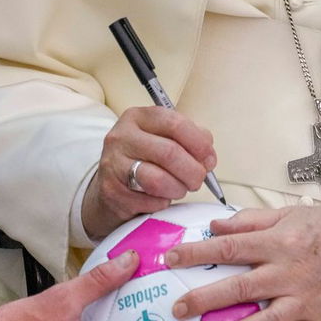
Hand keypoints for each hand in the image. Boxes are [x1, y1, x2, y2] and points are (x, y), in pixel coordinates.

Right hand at [81, 106, 216, 240]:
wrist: (112, 184)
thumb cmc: (145, 159)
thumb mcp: (164, 139)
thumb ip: (190, 140)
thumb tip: (208, 157)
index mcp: (138, 117)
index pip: (175, 124)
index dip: (199, 144)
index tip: (209, 159)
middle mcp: (121, 136)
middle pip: (169, 153)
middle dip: (193, 171)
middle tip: (198, 180)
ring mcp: (113, 164)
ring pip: (158, 180)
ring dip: (178, 189)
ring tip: (180, 189)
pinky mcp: (111, 191)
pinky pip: (149, 200)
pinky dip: (162, 202)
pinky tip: (160, 198)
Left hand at [165, 205, 320, 320]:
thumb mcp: (288, 213)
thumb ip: (250, 220)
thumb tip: (215, 225)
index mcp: (279, 241)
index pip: (231, 246)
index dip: (199, 252)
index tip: (172, 258)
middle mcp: (289, 271)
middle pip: (241, 286)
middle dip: (207, 299)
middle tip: (179, 308)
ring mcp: (305, 299)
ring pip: (267, 320)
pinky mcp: (320, 319)